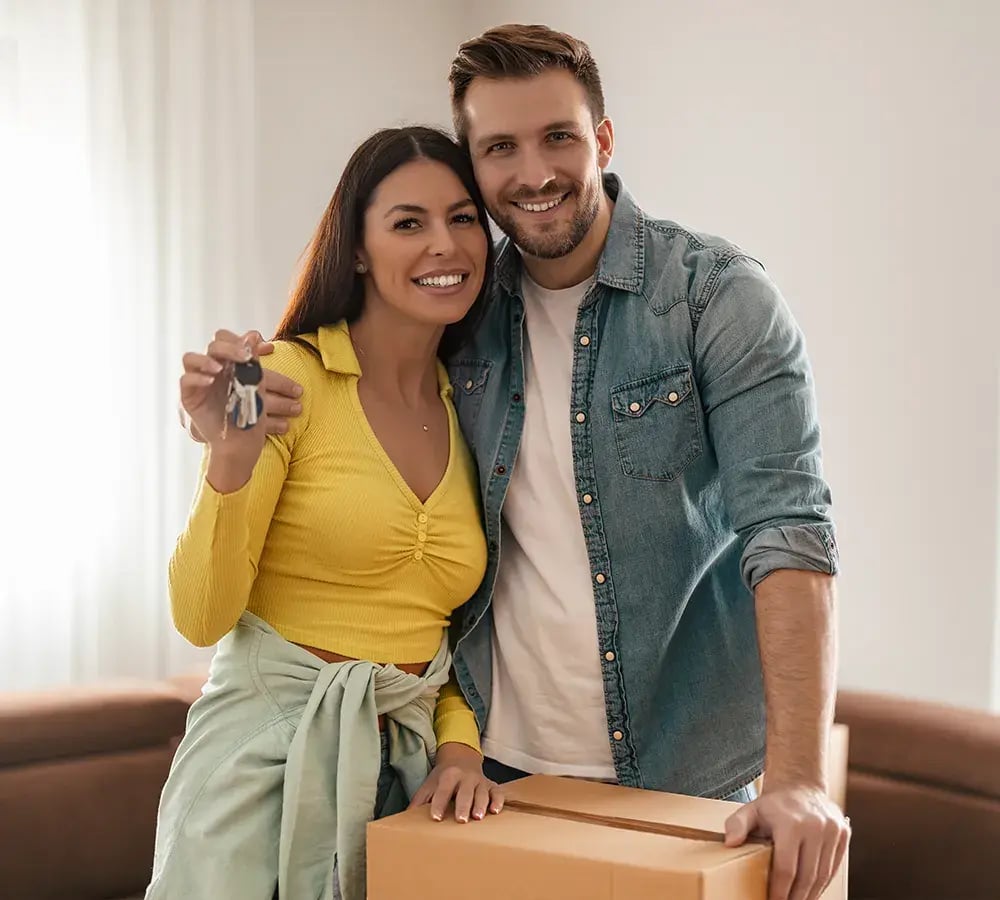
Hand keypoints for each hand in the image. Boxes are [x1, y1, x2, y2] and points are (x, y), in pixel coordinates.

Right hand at [179, 330, 303, 441]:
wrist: (241, 444)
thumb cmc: (250, 415)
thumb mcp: (256, 386)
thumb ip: (253, 362)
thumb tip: (254, 334)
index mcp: (230, 364)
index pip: (228, 339)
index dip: (242, 339)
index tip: (263, 347)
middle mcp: (212, 369)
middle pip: (212, 345)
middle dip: (229, 348)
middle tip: (245, 356)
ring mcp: (198, 381)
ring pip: (190, 358)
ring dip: (206, 360)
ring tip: (220, 369)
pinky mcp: (188, 396)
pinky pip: (185, 380)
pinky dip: (197, 378)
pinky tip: (211, 381)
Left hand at [408, 742, 503, 822]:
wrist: (461, 758)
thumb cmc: (443, 778)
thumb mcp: (429, 785)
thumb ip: (419, 801)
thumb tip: (405, 819)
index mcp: (448, 776)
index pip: (443, 790)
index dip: (439, 803)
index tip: (436, 817)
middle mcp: (466, 777)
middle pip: (465, 792)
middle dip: (463, 805)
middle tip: (461, 820)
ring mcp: (480, 781)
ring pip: (482, 792)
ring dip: (481, 804)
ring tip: (478, 817)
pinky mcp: (492, 785)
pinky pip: (498, 792)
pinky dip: (498, 801)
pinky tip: (495, 811)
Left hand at [724, 784, 849, 899]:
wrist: (800, 785)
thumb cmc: (773, 804)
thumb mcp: (750, 810)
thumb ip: (737, 825)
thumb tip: (729, 843)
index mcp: (791, 823)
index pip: (786, 868)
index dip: (779, 890)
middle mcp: (815, 826)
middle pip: (807, 876)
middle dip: (795, 897)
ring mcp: (833, 830)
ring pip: (822, 875)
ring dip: (810, 894)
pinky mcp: (843, 834)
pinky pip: (833, 867)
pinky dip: (822, 883)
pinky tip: (810, 891)